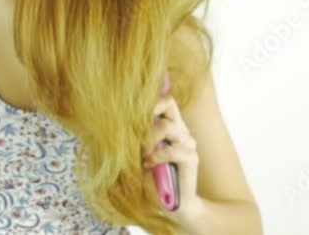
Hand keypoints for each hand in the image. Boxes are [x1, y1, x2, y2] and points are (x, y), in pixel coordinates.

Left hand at [140, 93, 199, 219]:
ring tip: (141, 155)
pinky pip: (173, 150)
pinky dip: (157, 156)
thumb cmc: (153, 180)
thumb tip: (117, 121)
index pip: (165, 101)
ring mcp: (188, 144)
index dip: (150, 102)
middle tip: (136, 128)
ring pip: (167, 127)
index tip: (130, 114)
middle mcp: (181, 131)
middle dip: (150, 110)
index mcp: (171, 127)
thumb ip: (137, 139)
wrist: (171, 206)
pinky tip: (148, 165)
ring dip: (149, 140)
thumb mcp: (140, 156)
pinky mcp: (191, 159)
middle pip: (169, 103)